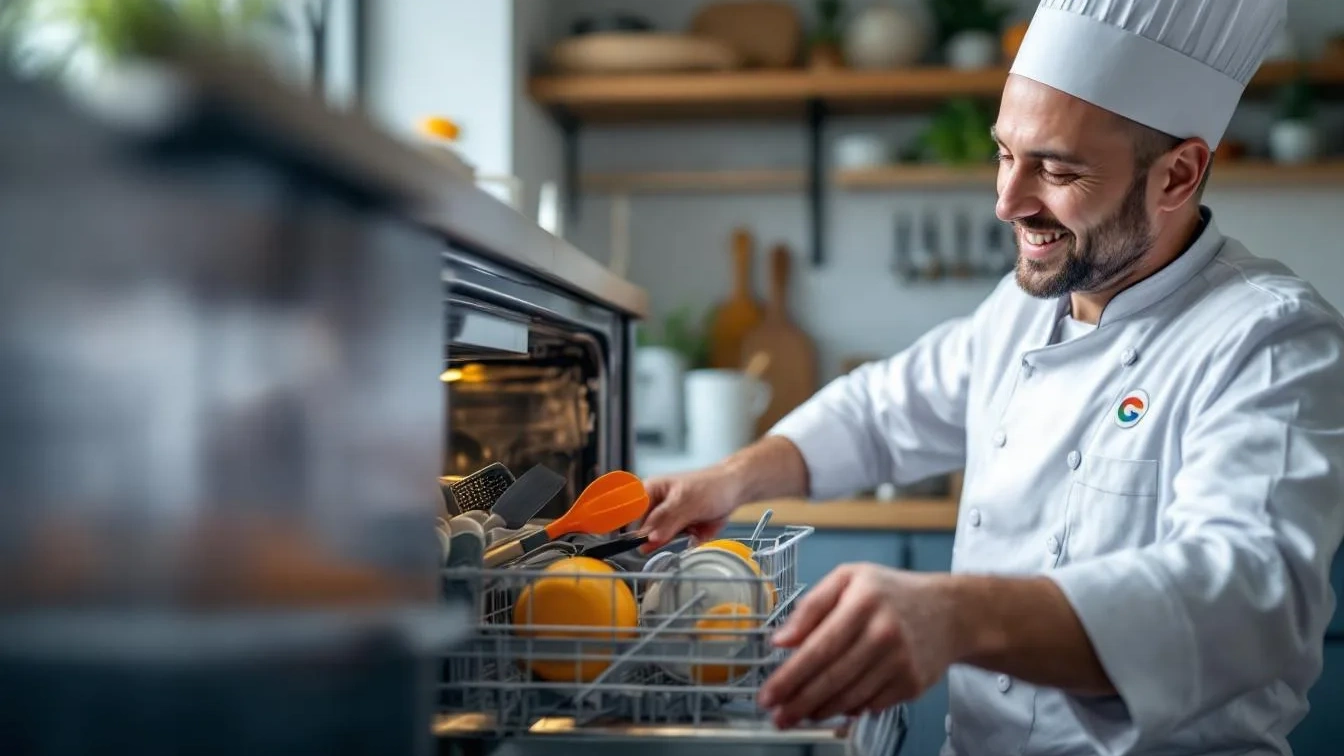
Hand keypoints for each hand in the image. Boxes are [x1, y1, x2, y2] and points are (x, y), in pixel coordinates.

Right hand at [638, 464, 745, 549]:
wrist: (735, 490)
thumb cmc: (710, 486)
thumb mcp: (686, 501)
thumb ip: (667, 520)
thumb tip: (650, 538)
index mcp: (649, 492)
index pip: (630, 514)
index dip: (631, 528)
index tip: (636, 542)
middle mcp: (655, 507)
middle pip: (643, 532)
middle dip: (657, 538)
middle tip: (675, 533)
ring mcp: (667, 521)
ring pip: (659, 541)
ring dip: (673, 541)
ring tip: (691, 527)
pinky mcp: (680, 532)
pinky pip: (675, 545)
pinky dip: (684, 543)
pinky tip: (696, 532)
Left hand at [757, 563, 960, 728]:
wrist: (948, 612)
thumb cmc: (890, 593)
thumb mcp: (847, 579)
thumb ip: (810, 606)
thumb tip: (781, 640)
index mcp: (862, 601)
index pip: (818, 647)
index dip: (789, 676)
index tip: (768, 694)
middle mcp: (884, 632)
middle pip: (831, 677)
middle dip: (798, 702)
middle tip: (777, 715)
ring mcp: (900, 661)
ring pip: (849, 697)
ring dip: (818, 710)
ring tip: (797, 714)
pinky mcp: (912, 683)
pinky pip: (870, 704)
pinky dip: (847, 710)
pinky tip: (831, 708)